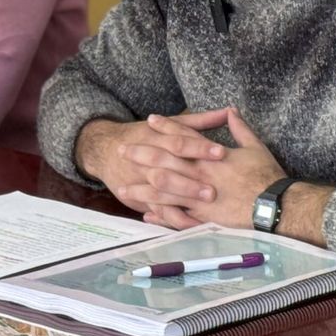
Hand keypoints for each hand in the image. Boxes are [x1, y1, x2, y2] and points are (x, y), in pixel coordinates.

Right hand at [75, 115, 225, 215]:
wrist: (105, 149)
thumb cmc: (144, 135)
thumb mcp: (170, 124)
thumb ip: (200, 120)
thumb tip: (229, 111)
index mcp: (157, 138)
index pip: (179, 142)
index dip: (199, 147)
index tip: (221, 153)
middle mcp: (148, 160)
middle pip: (170, 170)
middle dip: (191, 181)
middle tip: (214, 189)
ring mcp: (143, 180)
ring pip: (162, 193)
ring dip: (182, 201)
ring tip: (204, 208)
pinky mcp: (140, 197)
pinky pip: (158, 210)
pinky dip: (172, 218)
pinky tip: (191, 224)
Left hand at [130, 107, 287, 229]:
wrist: (275, 208)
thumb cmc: (268, 177)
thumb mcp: (256, 147)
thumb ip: (240, 129)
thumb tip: (231, 111)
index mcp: (211, 155)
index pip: (183, 135)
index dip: (166, 126)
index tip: (149, 120)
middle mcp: (199, 174)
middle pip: (164, 160)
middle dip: (141, 154)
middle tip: (121, 150)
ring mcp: (198, 197)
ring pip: (162, 190)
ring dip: (141, 188)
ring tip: (122, 187)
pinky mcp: (202, 218)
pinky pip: (175, 216)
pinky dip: (159, 215)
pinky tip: (145, 214)